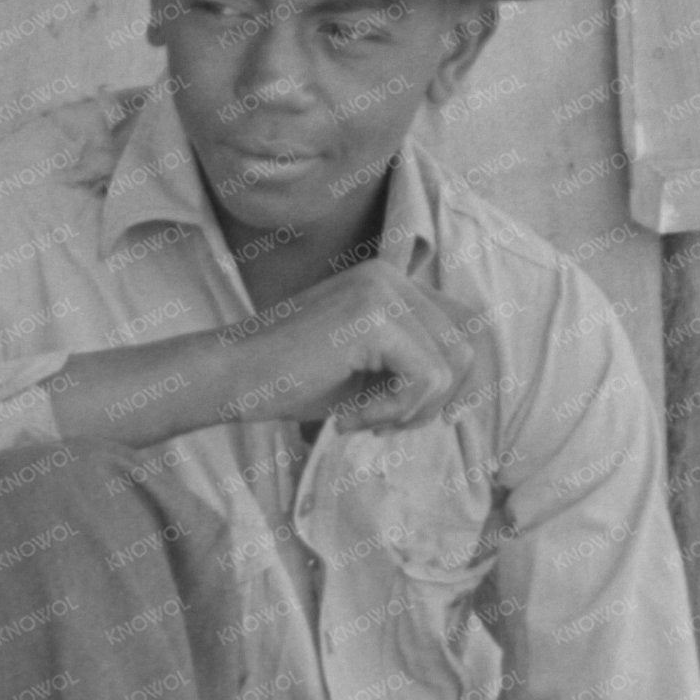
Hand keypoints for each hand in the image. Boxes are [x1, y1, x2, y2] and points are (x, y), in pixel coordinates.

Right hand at [219, 259, 494, 434]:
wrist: (232, 376)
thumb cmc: (292, 379)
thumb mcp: (369, 367)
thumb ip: (414, 363)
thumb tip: (467, 393)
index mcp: (392, 281)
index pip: (462, 329)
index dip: (453, 381)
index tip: (414, 414)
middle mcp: (392, 276)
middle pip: (465, 348)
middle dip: (433, 401)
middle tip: (383, 423)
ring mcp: (383, 291)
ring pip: (449, 367)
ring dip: (411, 409)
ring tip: (364, 418)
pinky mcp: (374, 317)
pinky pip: (424, 379)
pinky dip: (393, 411)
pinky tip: (350, 416)